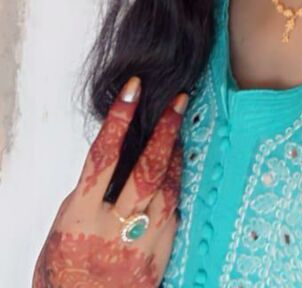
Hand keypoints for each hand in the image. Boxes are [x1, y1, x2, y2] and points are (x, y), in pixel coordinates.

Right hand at [32, 76, 187, 287]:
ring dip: (175, 155)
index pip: (104, 157)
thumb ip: (89, 194)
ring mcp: (141, 244)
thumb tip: (114, 162)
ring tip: (178, 129)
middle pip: (147, 169)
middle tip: (179, 100)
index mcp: (82, 217)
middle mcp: (114, 228)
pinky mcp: (160, 256)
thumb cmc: (63, 272)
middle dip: (166, 130)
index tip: (133, 90)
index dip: (119, 119)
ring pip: (167, 188)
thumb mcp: (63, 228)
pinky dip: (173, 187)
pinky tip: (174, 171)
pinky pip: (172, 212)